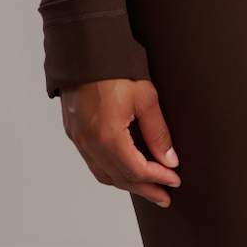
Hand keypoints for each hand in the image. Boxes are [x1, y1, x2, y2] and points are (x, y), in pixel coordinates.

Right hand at [60, 77, 180, 205]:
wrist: (85, 49)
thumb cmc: (116, 68)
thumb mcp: (145, 97)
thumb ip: (157, 132)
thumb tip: (169, 159)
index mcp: (108, 136)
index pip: (137, 170)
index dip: (158, 179)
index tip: (174, 181)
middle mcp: (89, 142)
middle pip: (120, 178)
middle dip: (145, 189)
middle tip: (164, 197)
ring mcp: (77, 138)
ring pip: (103, 174)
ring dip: (127, 184)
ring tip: (147, 188)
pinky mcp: (72, 131)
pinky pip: (92, 161)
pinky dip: (110, 171)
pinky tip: (123, 170)